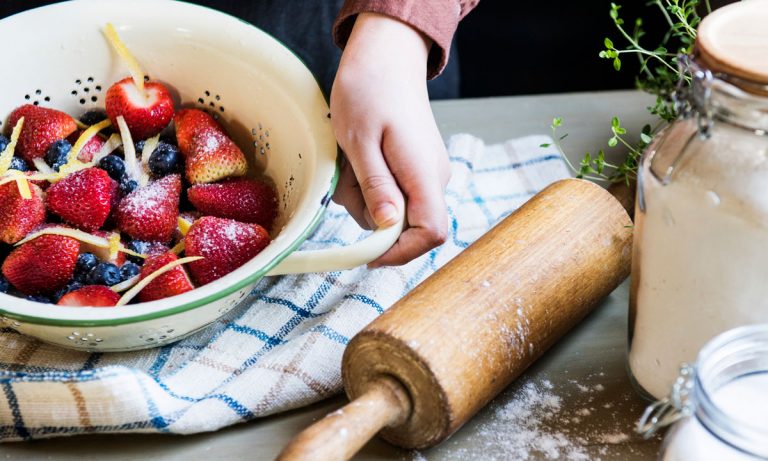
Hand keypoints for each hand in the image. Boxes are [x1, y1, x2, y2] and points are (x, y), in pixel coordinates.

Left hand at [330, 12, 450, 266]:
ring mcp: (426, 173)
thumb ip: (375, 185)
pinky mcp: (416, 168)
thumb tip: (386, 226)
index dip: (401, 252)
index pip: (431, 232)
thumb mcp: (359, 140)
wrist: (387, 56)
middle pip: (407, 226)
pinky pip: (393, 193)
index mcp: (424, 172)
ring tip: (348, 161)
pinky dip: (369, 185)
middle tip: (343, 181)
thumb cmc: (369, 90)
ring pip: (395, 211)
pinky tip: (357, 158)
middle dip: (369, 217)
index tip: (366, 251)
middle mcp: (434, 177)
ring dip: (363, 197)